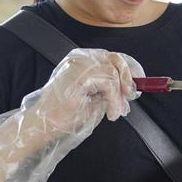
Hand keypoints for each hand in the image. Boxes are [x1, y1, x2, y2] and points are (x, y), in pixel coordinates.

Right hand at [27, 48, 143, 135]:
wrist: (45, 125)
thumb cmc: (66, 115)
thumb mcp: (95, 99)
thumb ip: (111, 89)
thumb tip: (131, 88)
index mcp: (83, 60)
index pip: (112, 56)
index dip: (129, 69)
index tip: (137, 84)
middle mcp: (80, 57)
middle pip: (116, 59)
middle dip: (127, 80)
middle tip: (129, 98)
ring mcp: (78, 63)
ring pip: (113, 73)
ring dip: (119, 96)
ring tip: (115, 112)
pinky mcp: (79, 74)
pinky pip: (108, 83)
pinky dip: (114, 100)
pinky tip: (110, 113)